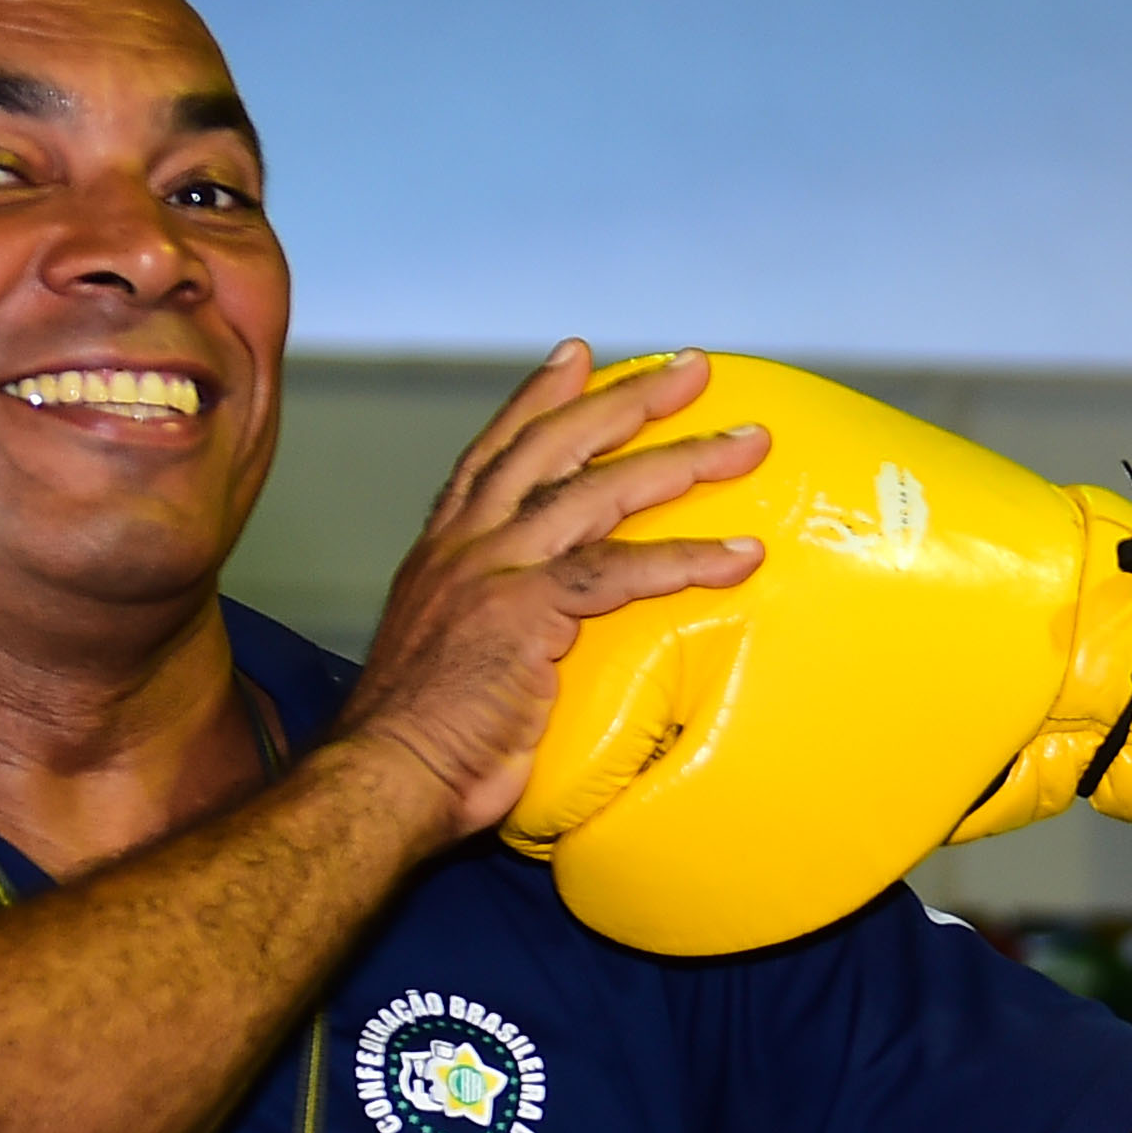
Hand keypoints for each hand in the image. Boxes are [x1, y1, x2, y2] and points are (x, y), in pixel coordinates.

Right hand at [331, 345, 770, 835]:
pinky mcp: (522, 612)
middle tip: (693, 370)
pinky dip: (686, 560)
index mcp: (444, 549)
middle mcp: (465, 543)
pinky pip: (620, 571)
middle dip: (630, 400)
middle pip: (556, 445)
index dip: (539, 398)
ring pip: (599, 491)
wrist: (386, 776)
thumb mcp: (452, 655)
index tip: (579, 356)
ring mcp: (491, 571)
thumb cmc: (424, 740)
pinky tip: (741, 555)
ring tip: (745, 446)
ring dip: (681, 461)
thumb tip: (540, 636)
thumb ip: (491, 623)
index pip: (496, 451)